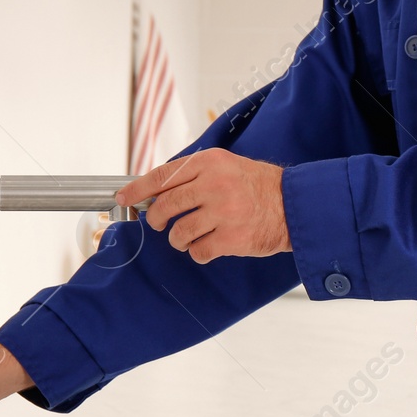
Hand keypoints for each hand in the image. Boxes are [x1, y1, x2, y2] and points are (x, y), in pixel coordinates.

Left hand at [115, 148, 290, 262]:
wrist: (293, 205)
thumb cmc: (257, 186)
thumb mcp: (227, 165)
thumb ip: (194, 174)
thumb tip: (156, 189)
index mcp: (210, 163)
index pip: (163, 176)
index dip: (137, 189)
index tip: (123, 198)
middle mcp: (214, 185)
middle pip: (165, 206)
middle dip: (155, 219)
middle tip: (158, 224)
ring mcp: (223, 212)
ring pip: (178, 233)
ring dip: (178, 239)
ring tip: (188, 237)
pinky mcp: (230, 238)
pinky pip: (197, 251)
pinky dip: (197, 253)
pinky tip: (207, 247)